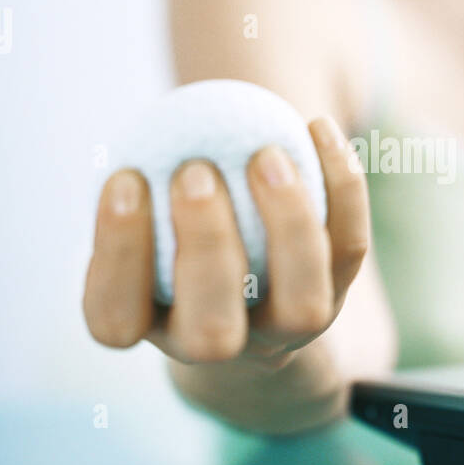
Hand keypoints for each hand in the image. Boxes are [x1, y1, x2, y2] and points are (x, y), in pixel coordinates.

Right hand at [83, 116, 367, 370]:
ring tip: (267, 154)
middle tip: (195, 170)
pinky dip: (341, 187)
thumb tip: (151, 120)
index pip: (114, 318)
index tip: (126, 178)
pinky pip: (348, 248)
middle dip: (205, 250)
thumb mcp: (141, 211)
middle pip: (213, 333)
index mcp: (147, 325)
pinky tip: (318, 127)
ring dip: (287, 227)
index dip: (118, 255)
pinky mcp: (335, 295)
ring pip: (301, 307)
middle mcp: (215, 343)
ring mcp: (282, 331)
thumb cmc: (170, 226)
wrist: (246, 284)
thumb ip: (142, 182)